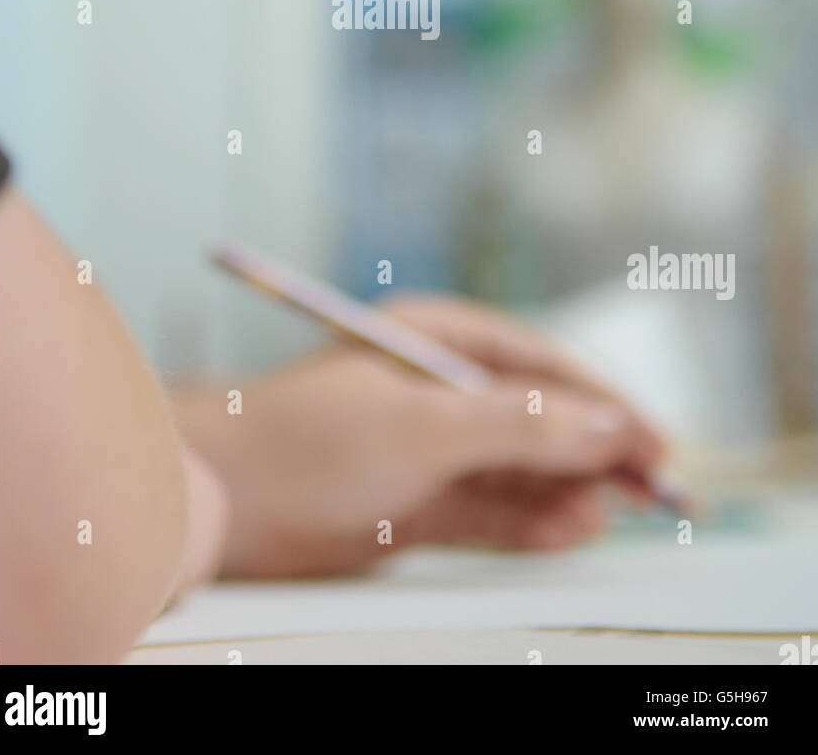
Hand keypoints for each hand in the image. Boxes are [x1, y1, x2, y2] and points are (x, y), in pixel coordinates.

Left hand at [173, 293, 665, 577]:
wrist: (217, 497)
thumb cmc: (305, 437)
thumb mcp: (424, 425)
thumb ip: (519, 427)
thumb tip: (606, 426)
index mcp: (438, 339)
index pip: (541, 362)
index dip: (602, 398)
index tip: (653, 437)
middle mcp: (439, 390)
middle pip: (539, 415)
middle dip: (595, 447)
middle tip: (653, 485)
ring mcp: (429, 448)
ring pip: (521, 467)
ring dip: (567, 488)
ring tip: (607, 514)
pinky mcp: (415, 501)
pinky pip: (490, 509)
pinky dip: (531, 520)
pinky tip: (568, 530)